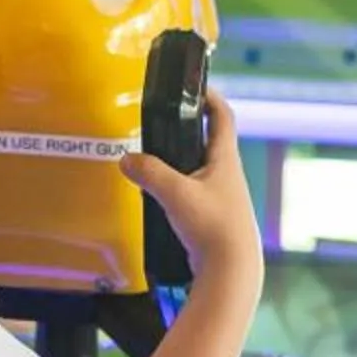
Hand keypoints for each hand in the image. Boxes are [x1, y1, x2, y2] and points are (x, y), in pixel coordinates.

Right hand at [120, 90, 260, 287]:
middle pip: (210, 140)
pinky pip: (194, 191)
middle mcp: (228, 174)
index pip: (223, 116)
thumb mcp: (176, 194)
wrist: (231, 270)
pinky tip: (159, 195)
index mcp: (225, 160)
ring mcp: (222, 196)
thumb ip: (149, 173)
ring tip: (154, 157)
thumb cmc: (212, 226)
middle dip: (190, 128)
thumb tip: (125, 159)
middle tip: (163, 121)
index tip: (193, 85)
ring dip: (181, 159)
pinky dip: (178, 185)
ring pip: (201, 168)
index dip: (210, 97)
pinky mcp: (213, 216)